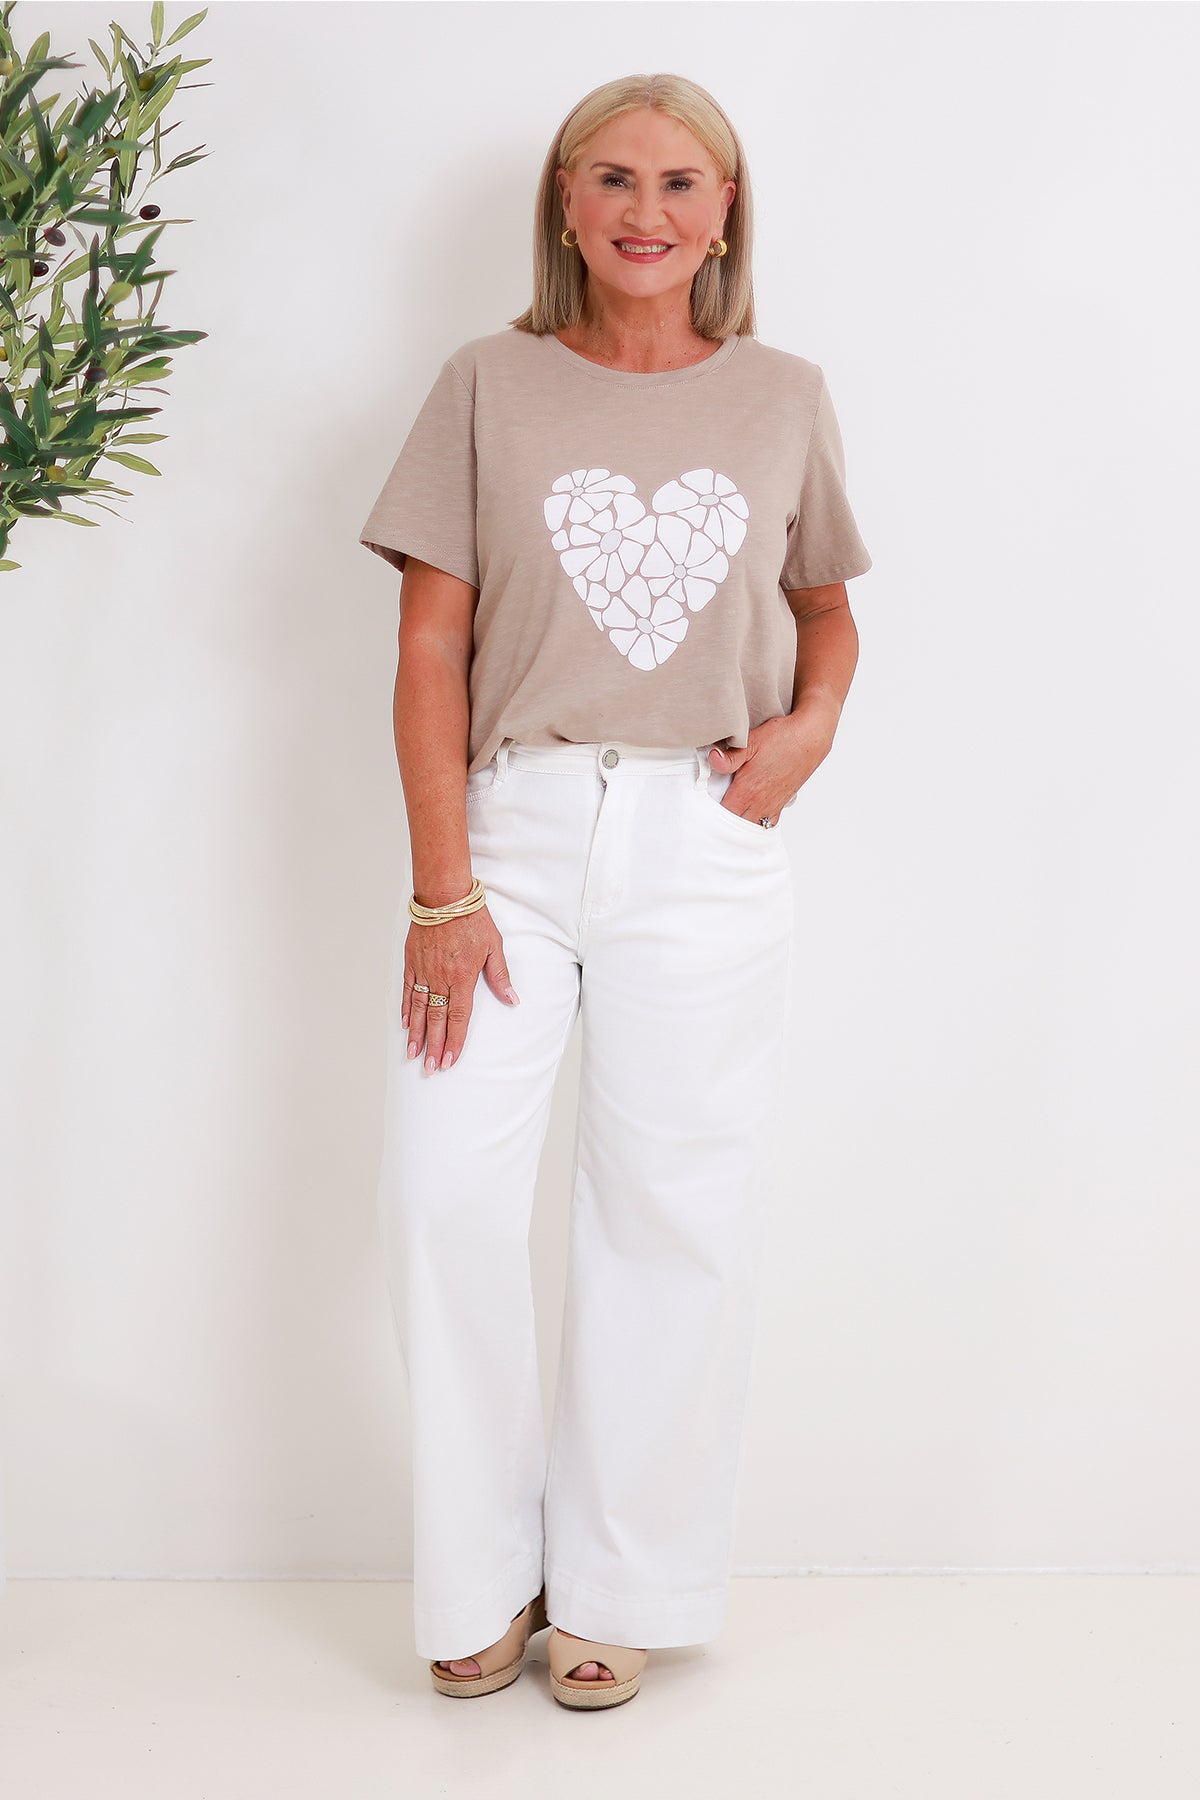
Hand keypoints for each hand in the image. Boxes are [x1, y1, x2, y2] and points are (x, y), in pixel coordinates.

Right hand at [402, 907, 518, 1072]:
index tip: (450, 1061)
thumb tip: (512, 999)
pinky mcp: (411, 961)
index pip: (458, 1017)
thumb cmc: (472, 918)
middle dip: (433, 1046)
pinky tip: (405, 1024)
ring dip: (416, 1034)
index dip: (454, 1041)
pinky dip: (406, 1008)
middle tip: (430, 1069)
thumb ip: (500, 975)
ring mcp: (423, 971)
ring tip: (413, 1054)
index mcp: (463, 977)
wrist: (444, 895)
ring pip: (419, 1009)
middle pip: (436, 1019)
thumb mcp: (493, 945)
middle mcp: (440, 978)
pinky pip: (407, 989)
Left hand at [709, 703, 839, 824]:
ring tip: (730, 816)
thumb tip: (713, 760)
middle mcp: (760, 802)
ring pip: (751, 825)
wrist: (811, 737)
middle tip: (712, 814)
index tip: (703, 809)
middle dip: (723, 821)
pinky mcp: (782, 802)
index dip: (711, 814)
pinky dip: (757, 822)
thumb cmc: (781, 737)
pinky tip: (750, 814)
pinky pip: (767, 822)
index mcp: (748, 790)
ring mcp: (773, 804)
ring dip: (740, 822)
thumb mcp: (751, 742)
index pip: (723, 814)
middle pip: (736, 824)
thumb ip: (730, 756)